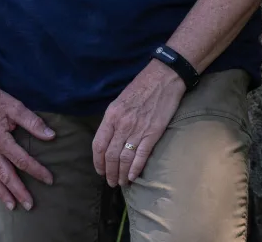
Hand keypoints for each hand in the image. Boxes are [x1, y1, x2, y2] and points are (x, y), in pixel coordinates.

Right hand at [0, 75, 55, 209]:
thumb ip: (33, 123)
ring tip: (12, 206)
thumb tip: (51, 136)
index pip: (22, 161)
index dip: (37, 171)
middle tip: (30, 205)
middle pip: (5, 176)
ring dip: (2, 194)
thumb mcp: (15, 107)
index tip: (49, 180)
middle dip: (18, 192)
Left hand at [92, 60, 186, 186]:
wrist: (164, 77)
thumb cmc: (142, 87)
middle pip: (111, 155)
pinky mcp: (153, 133)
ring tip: (121, 182)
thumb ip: (113, 120)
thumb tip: (109, 139)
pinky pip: (141, 155)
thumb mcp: (120, 101)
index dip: (98, 161)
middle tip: (111, 182)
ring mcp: (137, 129)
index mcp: (111, 115)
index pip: (98, 144)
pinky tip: (133, 176)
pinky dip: (136, 168)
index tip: (100, 170)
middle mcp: (122, 124)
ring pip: (124, 158)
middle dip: (109, 172)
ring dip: (122, 174)